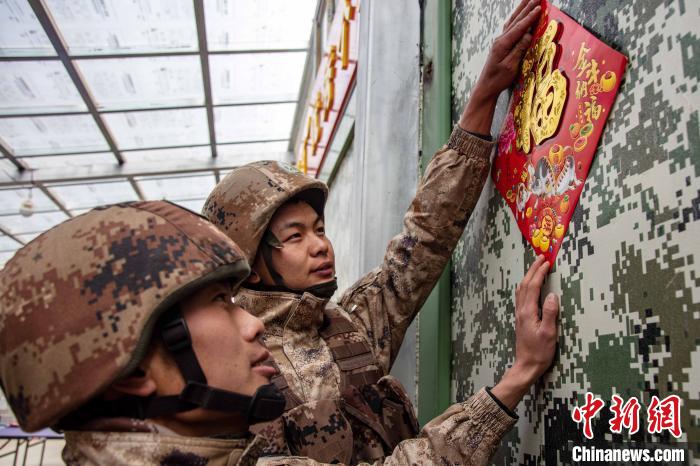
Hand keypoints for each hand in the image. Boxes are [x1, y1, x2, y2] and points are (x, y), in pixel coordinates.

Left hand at [459, 0, 541, 133]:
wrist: (486, 87)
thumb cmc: (498, 80)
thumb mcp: (511, 66)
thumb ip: (519, 50)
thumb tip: (527, 35)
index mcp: (502, 44)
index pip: (519, 28)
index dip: (530, 18)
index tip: (540, 8)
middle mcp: (499, 40)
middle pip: (515, 21)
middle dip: (526, 8)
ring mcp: (499, 42)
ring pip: (511, 22)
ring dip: (521, 10)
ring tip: (528, 0)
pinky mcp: (500, 46)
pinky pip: (509, 28)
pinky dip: (516, 19)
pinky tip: (518, 15)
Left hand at [491, 255, 558, 409]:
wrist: (526, 365)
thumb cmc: (539, 352)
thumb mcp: (549, 333)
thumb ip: (551, 313)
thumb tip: (553, 295)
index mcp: (528, 312)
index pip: (533, 286)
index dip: (539, 273)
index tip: (546, 261)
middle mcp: (521, 310)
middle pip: (525, 285)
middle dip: (533, 270)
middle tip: (541, 257)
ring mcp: (520, 314)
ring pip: (521, 289)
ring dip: (528, 276)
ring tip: (536, 267)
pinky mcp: (521, 318)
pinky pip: (521, 296)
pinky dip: (526, 286)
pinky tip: (528, 286)